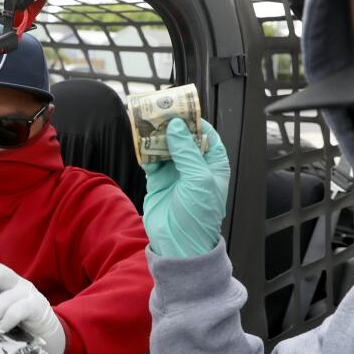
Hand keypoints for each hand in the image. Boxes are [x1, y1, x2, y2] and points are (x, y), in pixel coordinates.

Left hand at [0, 263, 64, 353]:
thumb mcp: (0, 315)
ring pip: (5, 296)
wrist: (51, 339)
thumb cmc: (19, 326)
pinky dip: (8, 318)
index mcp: (4, 283)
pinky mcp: (38, 307)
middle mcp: (15, 283)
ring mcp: (28, 294)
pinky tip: (0, 329)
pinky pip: (21, 309)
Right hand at [142, 118, 229, 257]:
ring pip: (165, 146)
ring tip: (146, 121)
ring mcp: (175, 173)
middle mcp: (194, 166)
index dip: (194, 120)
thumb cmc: (199, 216)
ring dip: (155, 136)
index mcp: (213, 164)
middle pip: (182, 137)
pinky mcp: (158, 181)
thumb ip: (187, 151)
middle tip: (158, 110)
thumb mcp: (199, 179)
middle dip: (171, 125)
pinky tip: (139, 141)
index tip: (180, 108)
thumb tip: (176, 126)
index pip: (206, 134)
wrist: (180, 245)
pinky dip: (145, 151)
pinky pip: (151, 160)